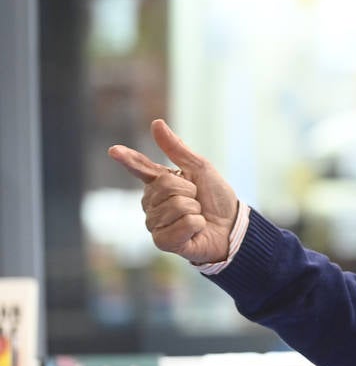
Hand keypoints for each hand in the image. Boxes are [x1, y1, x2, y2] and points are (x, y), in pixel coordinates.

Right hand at [108, 119, 239, 264]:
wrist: (232, 226)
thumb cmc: (216, 198)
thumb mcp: (199, 169)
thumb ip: (177, 149)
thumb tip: (155, 123)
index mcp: (159, 183)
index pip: (140, 168)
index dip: (128, 159)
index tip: (114, 150)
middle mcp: (151, 204)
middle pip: (166, 186)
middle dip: (190, 192)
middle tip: (198, 201)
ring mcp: (155, 224)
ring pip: (176, 206)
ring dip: (195, 210)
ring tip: (198, 216)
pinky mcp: (163, 242)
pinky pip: (183, 225)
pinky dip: (197, 225)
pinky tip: (196, 231)